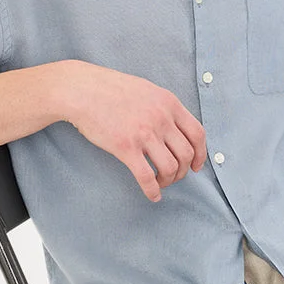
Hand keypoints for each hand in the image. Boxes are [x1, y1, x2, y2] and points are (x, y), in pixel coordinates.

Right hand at [59, 62, 206, 202]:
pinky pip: (147, 177)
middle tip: (174, 176)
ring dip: (169, 181)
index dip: (201, 154)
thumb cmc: (110, 89)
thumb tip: (175, 128)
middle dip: (183, 171)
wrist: (82, 90)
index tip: (196, 166)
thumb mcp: (147, 90)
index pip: (198, 134)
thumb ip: (164, 108)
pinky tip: (152, 195)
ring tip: (160, 182)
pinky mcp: (126, 147)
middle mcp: (161, 118)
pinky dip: (152, 190)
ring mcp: (144, 133)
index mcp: (169, 103)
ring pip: (171, 168)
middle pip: (187, 154)